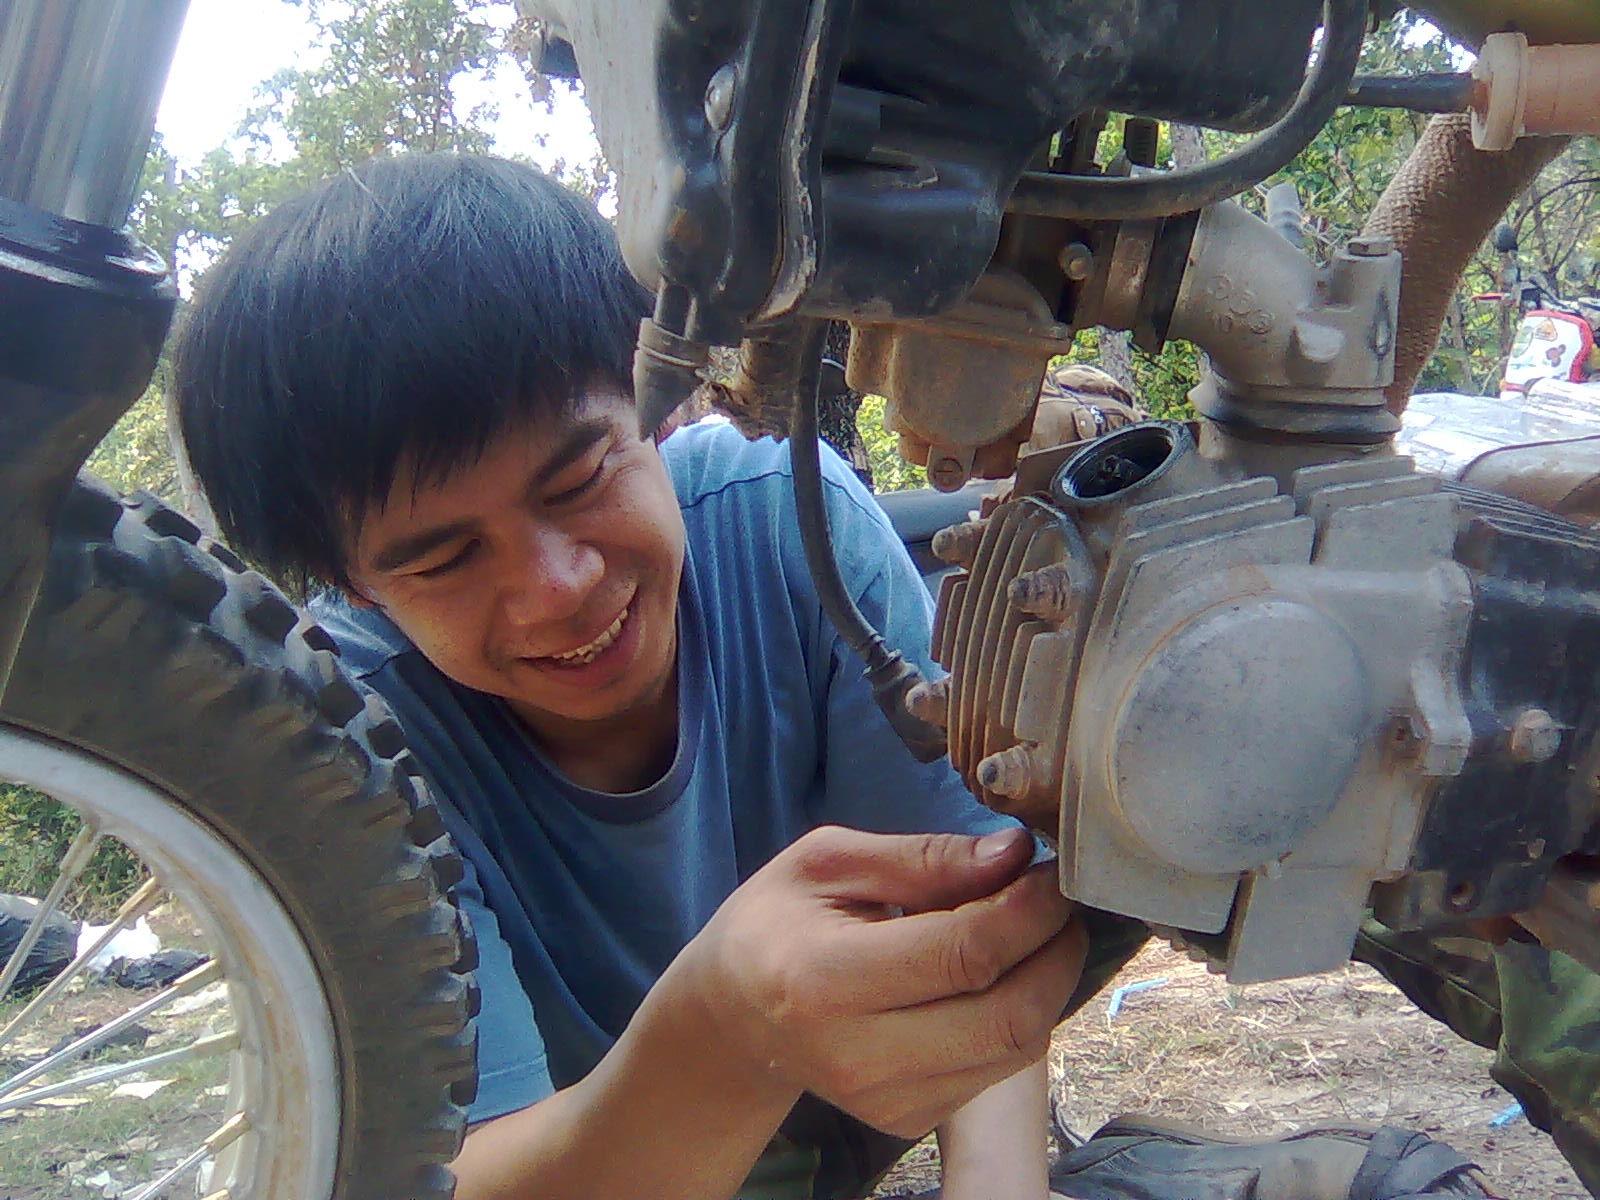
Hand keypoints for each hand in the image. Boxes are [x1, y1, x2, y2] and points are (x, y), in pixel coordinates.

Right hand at [665, 824, 1084, 1137]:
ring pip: (1015, 1048)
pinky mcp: (909, 1119)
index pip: (963, 953)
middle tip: (1061, 902)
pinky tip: (1004, 974)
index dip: (1028, 910)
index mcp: (826, 979)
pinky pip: (998, 1069)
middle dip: (1056, 950)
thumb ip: (923, 857)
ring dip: (1049, 983)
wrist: (733, 1015)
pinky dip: (1021, 1015)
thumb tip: (1015, 853)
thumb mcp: (827, 861)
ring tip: (1039, 930)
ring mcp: (887, 1100)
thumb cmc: (778, 922)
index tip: (1050, 872)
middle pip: (1007, 1015)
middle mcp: (859, 1056)